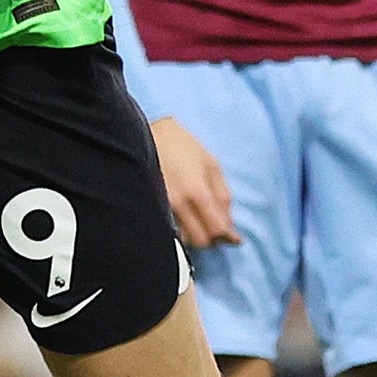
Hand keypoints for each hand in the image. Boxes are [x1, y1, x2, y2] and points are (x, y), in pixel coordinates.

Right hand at [151, 116, 237, 248]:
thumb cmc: (183, 147)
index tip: (228, 232)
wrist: (148, 135)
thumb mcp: (212, 165)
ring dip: (193, 235)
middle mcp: (178, 204)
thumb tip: (229, 225)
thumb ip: (223, 197)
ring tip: (196, 222)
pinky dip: (178, 230)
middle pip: (200, 240)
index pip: (216, 229)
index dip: (225, 234)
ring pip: (183, 239)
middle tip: (211, 226)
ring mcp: (161, 207)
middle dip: (210, 237)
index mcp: (198, 192)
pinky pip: (168, 230)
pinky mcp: (150, 207)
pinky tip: (182, 219)